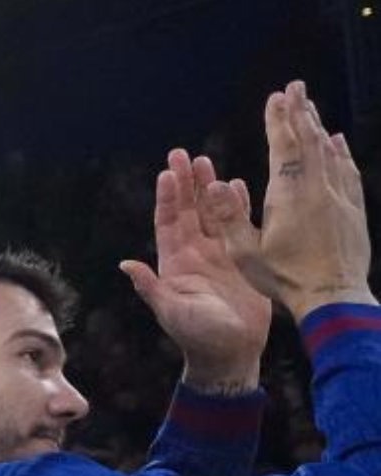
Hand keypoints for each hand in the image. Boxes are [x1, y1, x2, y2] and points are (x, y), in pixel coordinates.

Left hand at [119, 149, 272, 391]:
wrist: (230, 352)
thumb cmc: (197, 336)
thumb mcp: (171, 311)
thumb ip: (151, 287)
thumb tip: (125, 264)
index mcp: (175, 263)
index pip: (169, 223)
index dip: (168, 198)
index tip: (166, 173)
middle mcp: (195, 254)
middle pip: (190, 211)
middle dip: (186, 183)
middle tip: (183, 153)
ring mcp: (220, 254)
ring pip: (214, 213)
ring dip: (210, 188)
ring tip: (207, 160)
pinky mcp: (244, 258)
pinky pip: (241, 225)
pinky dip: (239, 205)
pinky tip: (239, 184)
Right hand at [203, 80, 373, 321]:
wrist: (334, 297)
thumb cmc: (285, 279)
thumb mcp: (245, 254)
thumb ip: (229, 218)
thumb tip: (213, 185)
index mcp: (290, 195)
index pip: (285, 147)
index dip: (279, 120)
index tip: (276, 96)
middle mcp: (318, 189)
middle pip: (310, 141)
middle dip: (301, 111)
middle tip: (296, 87)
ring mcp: (340, 197)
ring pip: (330, 152)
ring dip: (319, 127)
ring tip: (311, 109)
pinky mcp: (354, 210)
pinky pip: (348, 171)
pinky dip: (341, 152)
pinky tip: (338, 142)